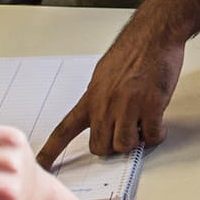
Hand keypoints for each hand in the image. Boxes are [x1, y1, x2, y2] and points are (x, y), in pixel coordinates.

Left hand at [37, 29, 183, 168]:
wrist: (154, 34)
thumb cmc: (133, 49)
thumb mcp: (103, 74)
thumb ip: (99, 98)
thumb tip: (100, 115)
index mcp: (91, 97)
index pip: (64, 130)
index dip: (51, 151)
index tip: (41, 165)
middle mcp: (106, 105)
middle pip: (100, 147)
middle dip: (112, 146)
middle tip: (123, 134)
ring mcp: (129, 106)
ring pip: (124, 145)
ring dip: (135, 141)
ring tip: (141, 127)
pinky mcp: (151, 106)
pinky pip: (151, 136)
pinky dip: (155, 135)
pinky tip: (157, 127)